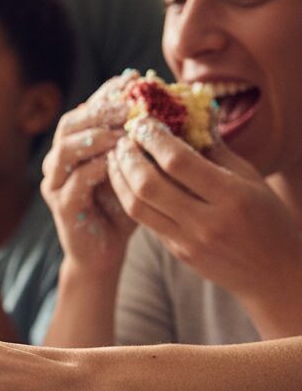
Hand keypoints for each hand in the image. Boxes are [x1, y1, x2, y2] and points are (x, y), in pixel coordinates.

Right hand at [41, 73, 138, 272]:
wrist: (106, 252)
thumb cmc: (125, 207)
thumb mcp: (138, 167)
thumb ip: (145, 139)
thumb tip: (176, 101)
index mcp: (75, 147)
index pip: (85, 109)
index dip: (107, 92)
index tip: (136, 80)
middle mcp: (58, 162)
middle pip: (69, 124)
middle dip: (99, 110)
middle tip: (130, 105)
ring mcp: (56, 185)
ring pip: (65, 150)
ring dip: (95, 137)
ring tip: (124, 131)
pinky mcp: (62, 208)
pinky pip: (75, 182)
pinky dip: (97, 169)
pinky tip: (121, 163)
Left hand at [108, 120, 301, 313]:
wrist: (274, 273)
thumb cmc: (268, 217)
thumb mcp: (251, 178)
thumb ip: (217, 150)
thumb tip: (190, 117)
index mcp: (231, 196)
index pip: (179, 161)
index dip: (154, 139)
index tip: (142, 122)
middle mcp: (207, 221)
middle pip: (149, 186)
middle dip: (129, 158)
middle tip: (123, 140)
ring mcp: (189, 242)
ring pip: (138, 208)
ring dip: (120, 180)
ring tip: (117, 159)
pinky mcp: (178, 254)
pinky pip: (146, 223)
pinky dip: (132, 199)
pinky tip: (127, 182)